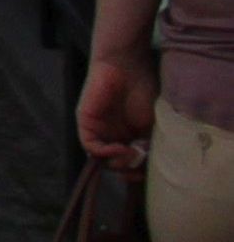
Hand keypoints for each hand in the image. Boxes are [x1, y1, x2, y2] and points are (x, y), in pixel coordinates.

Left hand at [82, 49, 155, 169]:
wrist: (128, 66)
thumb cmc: (146, 89)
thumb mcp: (155, 123)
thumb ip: (152, 144)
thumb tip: (149, 165)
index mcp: (131, 135)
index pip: (131, 164)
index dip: (140, 173)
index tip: (151, 175)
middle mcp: (113, 135)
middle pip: (116, 165)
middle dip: (129, 170)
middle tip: (141, 168)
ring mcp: (99, 129)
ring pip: (103, 159)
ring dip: (118, 163)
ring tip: (132, 155)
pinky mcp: (86, 122)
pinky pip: (91, 146)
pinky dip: (105, 153)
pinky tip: (121, 149)